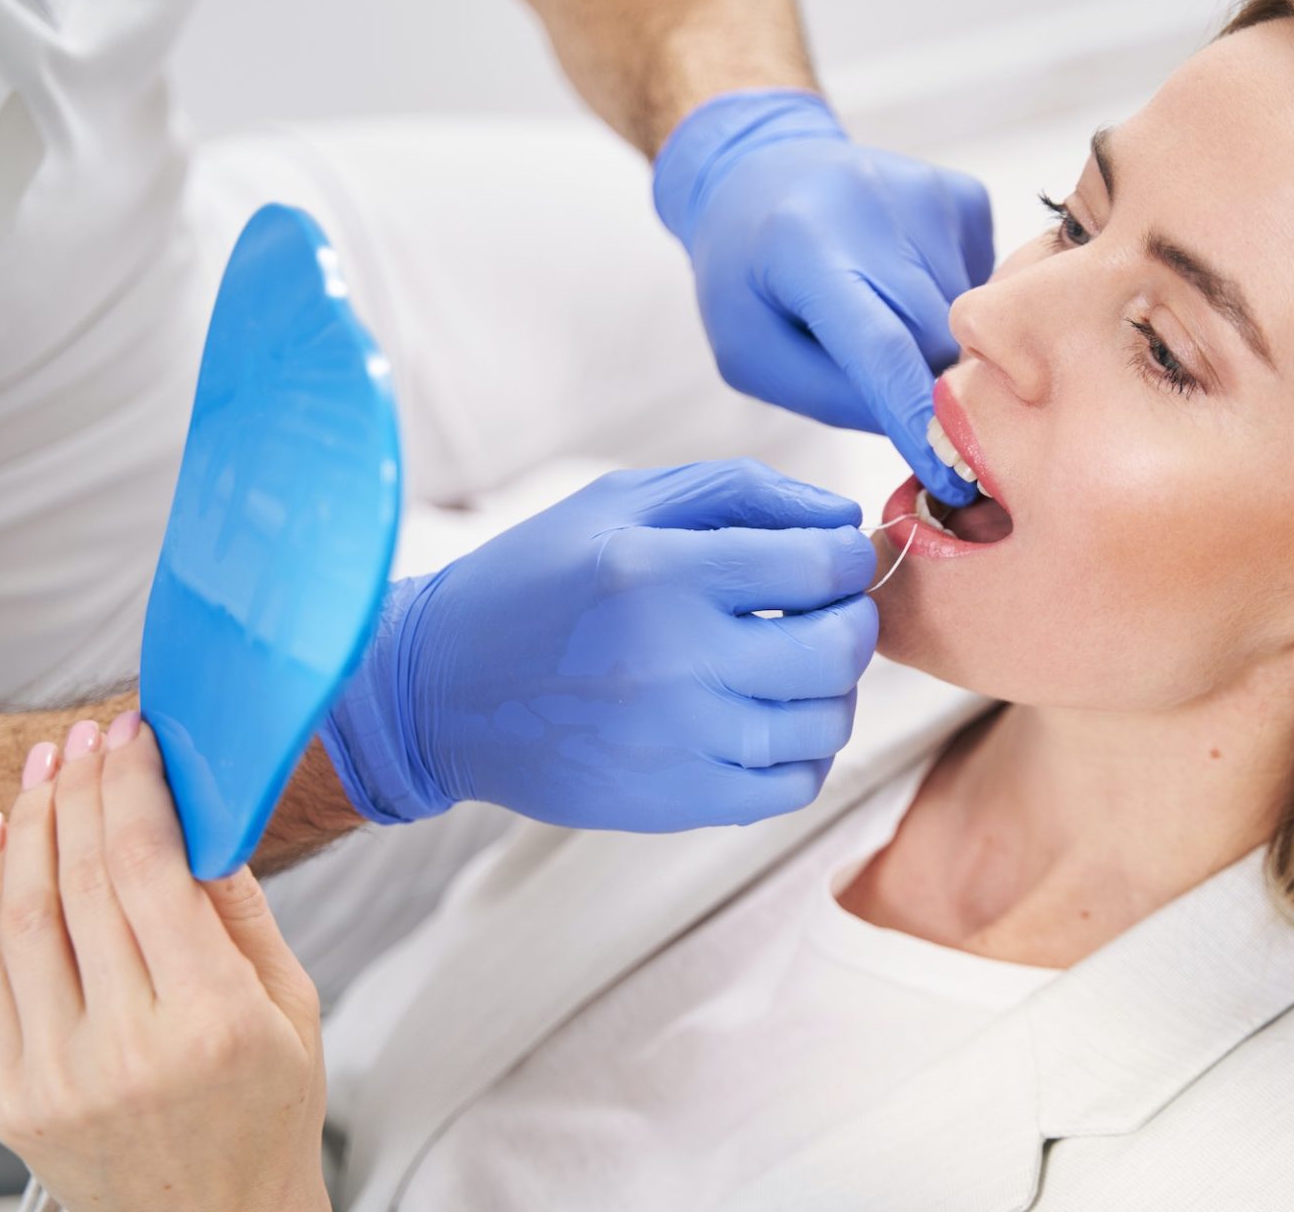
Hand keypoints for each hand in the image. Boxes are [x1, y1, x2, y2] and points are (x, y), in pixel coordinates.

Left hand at [0, 715, 327, 1211]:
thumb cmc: (266, 1114)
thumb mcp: (293, 1006)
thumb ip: (240, 912)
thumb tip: (201, 820)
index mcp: (211, 1021)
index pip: (152, 870)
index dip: (135, 787)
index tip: (134, 736)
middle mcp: (126, 1050)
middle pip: (83, 881)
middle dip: (82, 790)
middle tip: (88, 737)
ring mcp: (56, 1077)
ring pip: (21, 919)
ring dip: (31, 828)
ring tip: (46, 772)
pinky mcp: (10, 1096)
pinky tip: (7, 847)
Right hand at [321, 458, 879, 829]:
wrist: (439, 692)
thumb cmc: (537, 579)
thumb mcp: (620, 501)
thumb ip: (740, 492)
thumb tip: (843, 520)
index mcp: (660, 570)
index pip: (821, 564)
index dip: (850, 557)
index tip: (835, 558)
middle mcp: (674, 659)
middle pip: (839, 649)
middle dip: (854, 622)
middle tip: (827, 612)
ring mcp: (678, 740)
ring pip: (827, 722)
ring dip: (833, 690)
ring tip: (792, 667)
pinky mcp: (675, 801)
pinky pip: (793, 785)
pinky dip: (803, 752)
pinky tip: (765, 721)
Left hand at [654, 89, 994, 507]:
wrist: (759, 174)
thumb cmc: (747, 278)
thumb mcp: (751, 354)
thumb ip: (830, 396)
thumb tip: (921, 428)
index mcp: (804, 247)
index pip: (880, 346)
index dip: (915, 414)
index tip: (949, 476)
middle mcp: (872, 206)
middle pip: (934, 338)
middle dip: (927, 387)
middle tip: (898, 400)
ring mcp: (925, 192)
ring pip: (965, 317)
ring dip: (932, 344)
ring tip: (879, 316)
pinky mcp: (960, 194)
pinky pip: (981, 281)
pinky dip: (948, 303)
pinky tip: (901, 284)